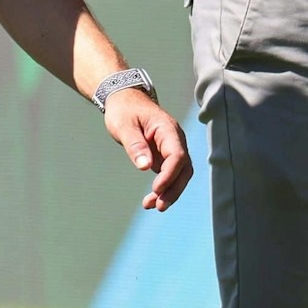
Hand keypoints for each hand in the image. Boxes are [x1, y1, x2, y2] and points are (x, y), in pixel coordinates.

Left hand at [101, 90, 192, 211]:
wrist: (125, 101)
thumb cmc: (124, 111)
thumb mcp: (123, 126)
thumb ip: (135, 145)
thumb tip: (145, 167)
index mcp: (167, 129)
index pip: (177, 155)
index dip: (169, 174)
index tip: (156, 189)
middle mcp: (175, 139)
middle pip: (184, 168)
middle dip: (173, 189)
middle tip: (158, 206)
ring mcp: (172, 148)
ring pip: (180, 175)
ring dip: (169, 192)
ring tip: (151, 206)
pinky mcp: (165, 156)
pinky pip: (170, 175)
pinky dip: (163, 188)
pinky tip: (151, 201)